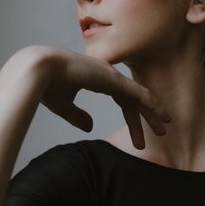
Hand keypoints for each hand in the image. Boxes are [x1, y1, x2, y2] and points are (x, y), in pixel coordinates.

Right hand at [23, 45, 170, 149]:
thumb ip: (78, 116)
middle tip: (159, 133)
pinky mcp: (113, 79)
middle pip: (133, 99)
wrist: (40, 71)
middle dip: (145, 117)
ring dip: (152, 114)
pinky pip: (138, 93)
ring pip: (139, 97)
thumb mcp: (64, 105)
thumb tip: (90, 127)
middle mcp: (107, 75)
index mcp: (96, 78)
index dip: (131, 116)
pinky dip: (151, 103)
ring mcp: (111, 76)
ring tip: (164, 130)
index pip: (121, 98)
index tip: (138, 134)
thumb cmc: (46, 85)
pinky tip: (162, 114)